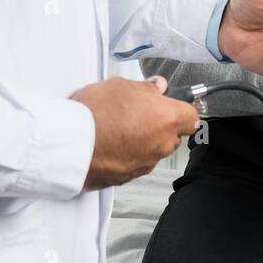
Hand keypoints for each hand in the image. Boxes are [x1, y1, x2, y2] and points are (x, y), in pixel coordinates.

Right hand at [73, 76, 198, 189]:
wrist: (70, 144)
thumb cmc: (95, 113)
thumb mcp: (121, 85)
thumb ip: (146, 88)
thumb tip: (155, 88)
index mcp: (167, 119)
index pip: (192, 117)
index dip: (181, 109)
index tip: (171, 103)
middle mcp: (161, 145)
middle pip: (171, 134)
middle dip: (158, 124)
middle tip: (136, 111)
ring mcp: (145, 164)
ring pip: (152, 149)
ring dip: (141, 139)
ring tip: (116, 126)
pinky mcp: (127, 177)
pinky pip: (133, 161)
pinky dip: (126, 153)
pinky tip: (108, 141)